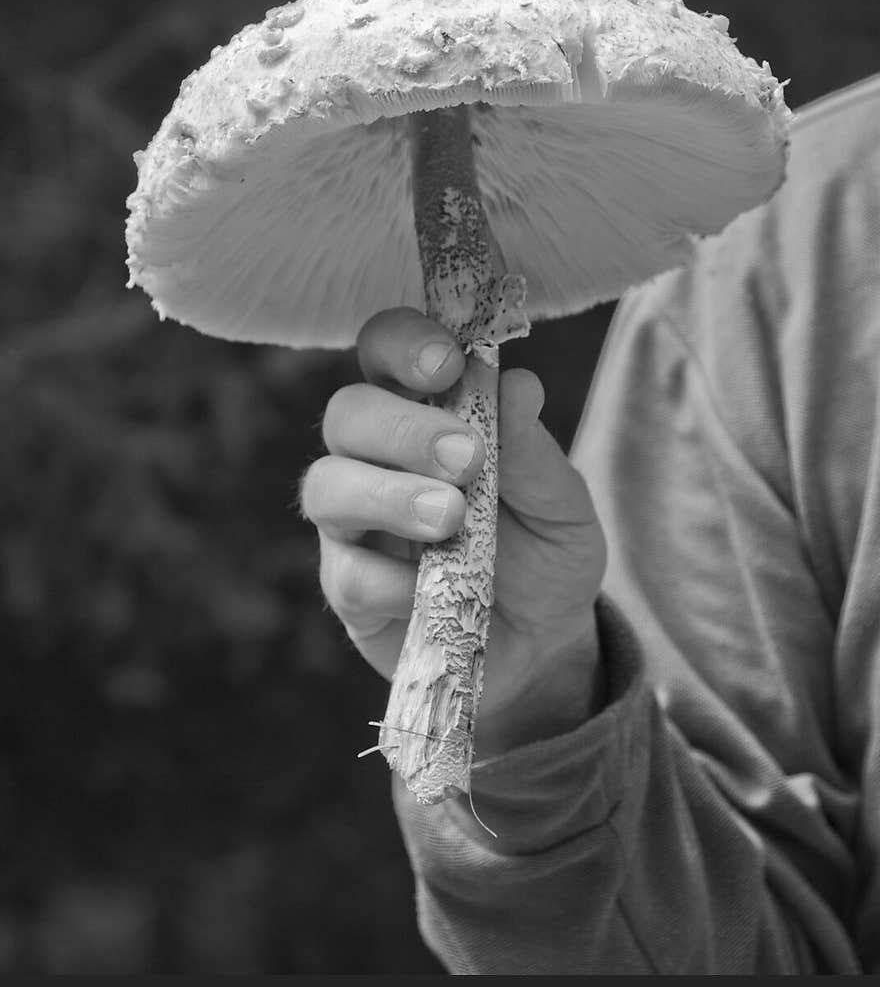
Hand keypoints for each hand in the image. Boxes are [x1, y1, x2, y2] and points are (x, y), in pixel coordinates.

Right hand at [300, 308, 607, 758]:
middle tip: (466, 458)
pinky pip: (346, 574)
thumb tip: (518, 384)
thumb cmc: (545, 551)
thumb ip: (534, 452)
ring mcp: (353, 524)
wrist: (546, 644)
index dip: (404, 342)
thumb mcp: (562, 504)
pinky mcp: (349, 590)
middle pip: (347, 413)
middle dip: (401, 428)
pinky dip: (391, 579)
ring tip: (450, 520)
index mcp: (425, 409)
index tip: (447, 363)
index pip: (386, 348)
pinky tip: (432, 589)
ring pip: (326, 487)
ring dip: (387, 497)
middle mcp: (376, 456)